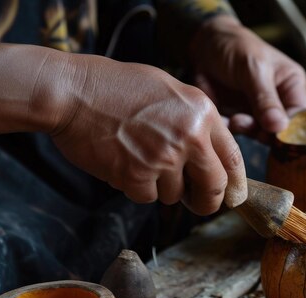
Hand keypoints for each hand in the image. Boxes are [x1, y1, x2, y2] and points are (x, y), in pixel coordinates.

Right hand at [49, 53, 246, 213]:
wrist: (71, 91)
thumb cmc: (117, 87)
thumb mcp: (171, 91)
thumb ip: (197, 121)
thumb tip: (216, 156)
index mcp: (203, 113)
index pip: (233, 158)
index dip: (235, 183)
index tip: (231, 195)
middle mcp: (190, 136)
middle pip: (214, 187)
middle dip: (207, 201)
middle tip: (198, 203)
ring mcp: (164, 158)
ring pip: (175, 194)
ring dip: (160, 187)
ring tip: (140, 158)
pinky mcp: (136, 176)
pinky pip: (147, 197)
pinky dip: (136, 187)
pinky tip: (123, 163)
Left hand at [189, 15, 305, 136]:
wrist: (203, 45)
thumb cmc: (235, 48)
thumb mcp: (253, 68)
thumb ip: (266, 99)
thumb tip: (280, 127)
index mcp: (292, 86)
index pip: (299, 117)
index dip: (289, 129)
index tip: (272, 133)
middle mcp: (279, 102)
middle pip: (280, 130)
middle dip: (264, 132)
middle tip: (245, 121)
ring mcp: (258, 112)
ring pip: (259, 135)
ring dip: (246, 130)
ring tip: (234, 119)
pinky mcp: (239, 118)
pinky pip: (238, 133)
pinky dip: (230, 129)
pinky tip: (223, 119)